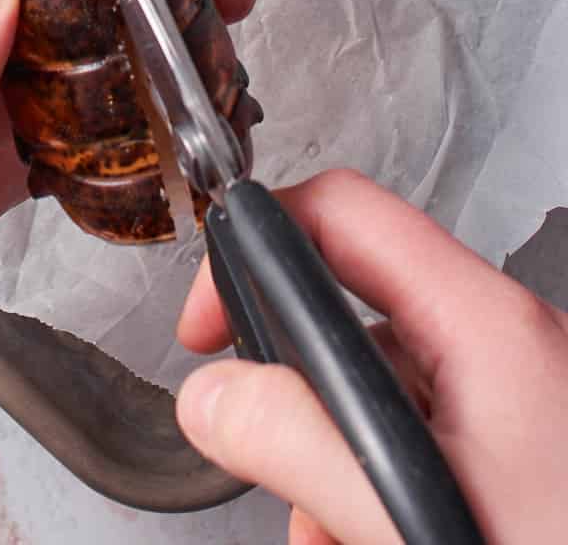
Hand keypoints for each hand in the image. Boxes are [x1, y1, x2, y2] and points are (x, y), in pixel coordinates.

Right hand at [175, 169, 567, 544]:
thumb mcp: (408, 514)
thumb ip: (297, 444)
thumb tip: (211, 397)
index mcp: (489, 326)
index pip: (343, 214)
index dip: (256, 250)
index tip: (208, 328)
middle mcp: (508, 352)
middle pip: (352, 323)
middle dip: (296, 409)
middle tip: (287, 486)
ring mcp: (518, 415)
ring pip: (377, 407)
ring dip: (333, 480)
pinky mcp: (520, 468)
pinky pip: (416, 455)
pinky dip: (376, 505)